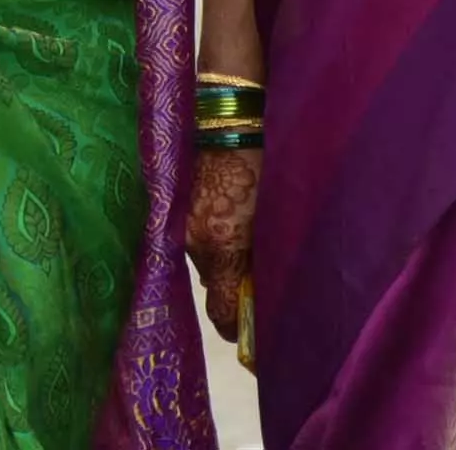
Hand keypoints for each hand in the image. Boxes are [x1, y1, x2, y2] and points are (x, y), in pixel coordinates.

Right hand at [183, 144, 257, 354]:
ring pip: (205, 264)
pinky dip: (214, 245)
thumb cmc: (268, 159)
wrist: (231, 111)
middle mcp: (195, 239)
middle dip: (234, 296)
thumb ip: (269, 258)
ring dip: (224, 267)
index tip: (255, 344)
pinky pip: (195, 241)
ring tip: (248, 254)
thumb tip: (265, 295)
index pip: (222, 312)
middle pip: (212, 290)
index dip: (240, 332)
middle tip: (259, 296)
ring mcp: (182, 221)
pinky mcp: (177, 204)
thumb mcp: (278, 213)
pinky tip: (232, 228)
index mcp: (223, 244)